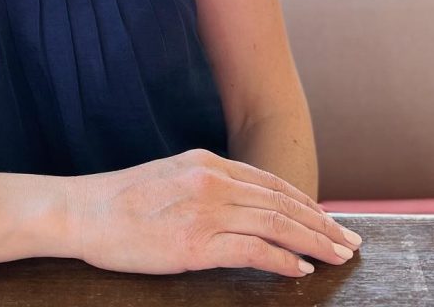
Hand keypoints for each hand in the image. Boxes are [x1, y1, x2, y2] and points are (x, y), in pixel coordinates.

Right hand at [65, 148, 360, 277]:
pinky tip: (300, 270)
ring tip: (338, 257)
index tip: (328, 220)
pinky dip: (281, 260)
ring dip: (313, 242)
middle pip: (281, 203)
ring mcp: (205, 211)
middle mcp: (211, 181)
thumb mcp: (168, 177)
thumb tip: (237, 206)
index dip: (305, 202)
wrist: (83, 210)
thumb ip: (204, 186)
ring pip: (275, 225)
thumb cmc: (119, 200)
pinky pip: (251, 251)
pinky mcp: (195, 243)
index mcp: (205, 162)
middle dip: (321, 224)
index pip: (269, 182)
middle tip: (351, 242)